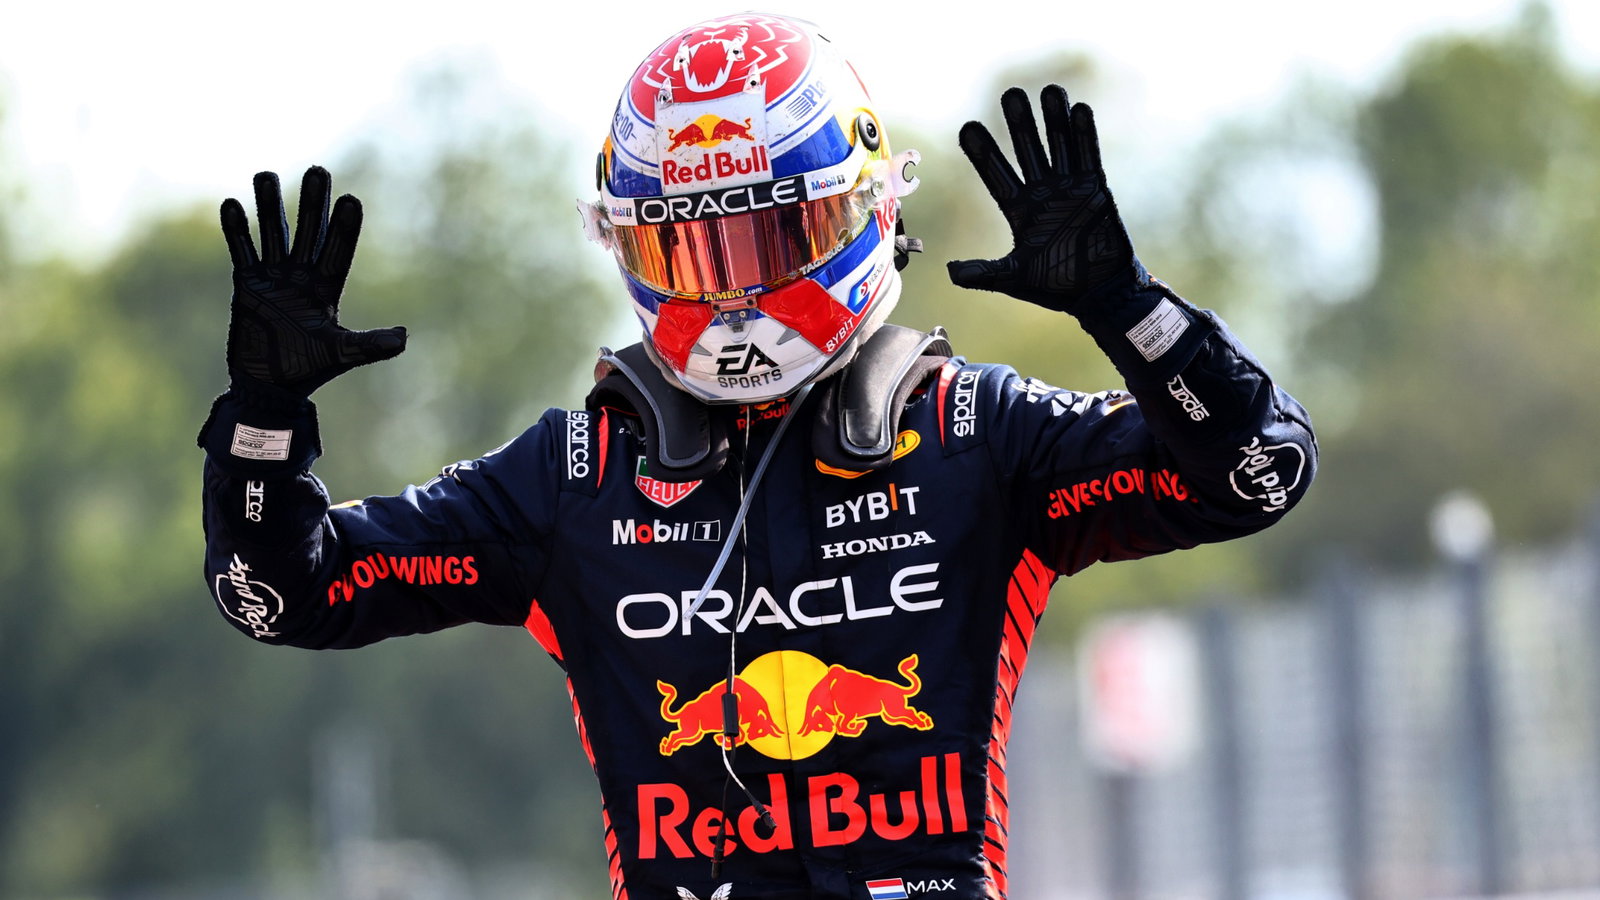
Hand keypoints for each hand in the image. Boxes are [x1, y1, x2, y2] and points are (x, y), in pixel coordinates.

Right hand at [220, 166, 405, 398]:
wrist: (269, 386)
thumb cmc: (308, 370)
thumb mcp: (342, 353)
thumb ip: (370, 344)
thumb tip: (404, 338)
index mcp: (327, 289)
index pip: (338, 251)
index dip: (344, 228)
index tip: (351, 200)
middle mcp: (302, 277)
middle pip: (309, 232)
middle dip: (312, 203)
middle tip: (318, 170)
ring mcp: (274, 278)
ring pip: (273, 234)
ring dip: (270, 206)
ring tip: (266, 174)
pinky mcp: (246, 285)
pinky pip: (242, 252)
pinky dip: (237, 230)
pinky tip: (232, 204)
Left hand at [946, 85, 1134, 312]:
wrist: (1099, 293)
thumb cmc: (1058, 287)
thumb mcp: (1015, 278)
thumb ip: (985, 273)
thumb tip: (950, 272)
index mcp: (1020, 211)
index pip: (996, 175)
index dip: (983, 153)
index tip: (968, 127)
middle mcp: (1043, 194)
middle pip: (1027, 151)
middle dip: (1019, 124)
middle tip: (1010, 94)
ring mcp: (1070, 189)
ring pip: (1059, 147)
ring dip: (1054, 121)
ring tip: (1048, 90)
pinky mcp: (1096, 190)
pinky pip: (1089, 157)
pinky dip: (1085, 135)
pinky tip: (1079, 110)